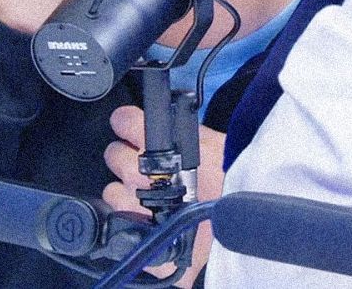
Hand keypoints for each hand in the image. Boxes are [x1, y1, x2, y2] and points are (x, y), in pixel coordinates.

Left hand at [103, 105, 225, 286]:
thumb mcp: (216, 143)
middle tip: (151, 164)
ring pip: (112, 189)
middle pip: (113, 154)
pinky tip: (151, 214)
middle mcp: (136, 173)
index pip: (123, 121)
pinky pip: (118, 218)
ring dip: (128, 189)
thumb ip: (189, 133)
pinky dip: (132, 215)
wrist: (239, 226)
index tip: (133, 126)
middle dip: (129, 156)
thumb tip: (177, 124)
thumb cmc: (235, 182)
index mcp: (156, 146)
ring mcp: (131, 204)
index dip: (128, 122)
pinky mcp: (133, 230)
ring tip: (153, 194)